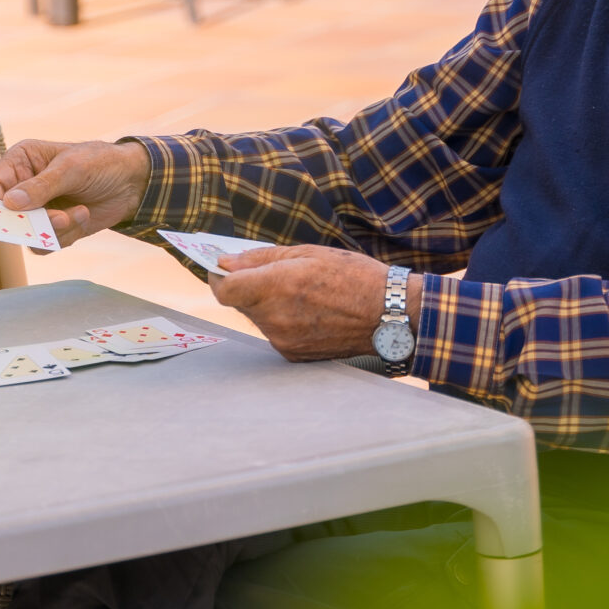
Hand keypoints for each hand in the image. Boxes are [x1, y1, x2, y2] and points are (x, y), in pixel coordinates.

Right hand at [0, 138, 151, 244]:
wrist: (132, 182)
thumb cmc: (101, 162)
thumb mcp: (72, 168)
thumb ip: (41, 186)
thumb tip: (9, 204)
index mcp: (21, 161)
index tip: (5, 216)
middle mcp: (23, 186)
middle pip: (4, 216)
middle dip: (29, 222)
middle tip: (56, 219)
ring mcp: (37, 210)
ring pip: (25, 234)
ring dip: (52, 229)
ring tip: (77, 214)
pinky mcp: (51, 228)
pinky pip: (43, 244)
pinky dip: (64, 236)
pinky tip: (83, 215)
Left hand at [208, 245, 412, 361]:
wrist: (389, 315)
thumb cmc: (354, 276)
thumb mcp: (309, 253)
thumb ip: (262, 258)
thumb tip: (227, 262)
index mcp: (277, 286)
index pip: (224, 289)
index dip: (218, 276)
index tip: (224, 266)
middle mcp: (275, 318)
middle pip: (240, 303)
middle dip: (247, 286)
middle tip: (270, 273)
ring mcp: (283, 340)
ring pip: (257, 317)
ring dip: (266, 303)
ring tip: (299, 292)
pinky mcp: (293, 354)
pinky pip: (274, 333)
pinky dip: (282, 320)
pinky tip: (308, 310)